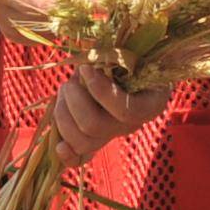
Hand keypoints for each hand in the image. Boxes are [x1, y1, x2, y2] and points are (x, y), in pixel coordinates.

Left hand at [40, 59, 175, 165]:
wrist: (129, 68)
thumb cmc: (130, 55)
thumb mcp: (128, 51)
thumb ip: (113, 56)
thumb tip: (88, 62)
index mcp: (150, 104)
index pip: (126, 111)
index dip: (101, 92)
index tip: (86, 69)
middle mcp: (133, 125)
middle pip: (95, 126)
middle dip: (73, 100)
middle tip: (70, 81)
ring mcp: (113, 135)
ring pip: (83, 142)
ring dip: (63, 114)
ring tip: (64, 93)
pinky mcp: (96, 141)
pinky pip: (81, 158)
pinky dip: (67, 155)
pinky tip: (59, 146)